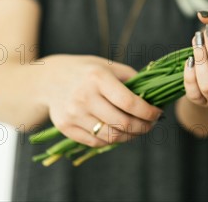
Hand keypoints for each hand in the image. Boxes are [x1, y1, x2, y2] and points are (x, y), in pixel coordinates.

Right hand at [41, 55, 161, 147]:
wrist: (49, 79)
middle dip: (143, 127)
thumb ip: (130, 78)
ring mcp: (74, 114)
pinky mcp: (66, 127)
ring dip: (130, 137)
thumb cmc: (86, 71)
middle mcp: (84, 97)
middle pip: (122, 123)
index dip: (148, 112)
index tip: (158, 114)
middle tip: (151, 125)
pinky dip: (112, 141)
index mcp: (98, 78)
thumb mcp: (107, 66)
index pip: (129, 102)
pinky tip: (119, 133)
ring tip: (137, 130)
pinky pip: (95, 142)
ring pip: (110, 136)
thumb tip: (153, 96)